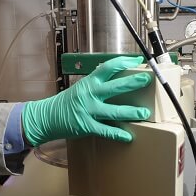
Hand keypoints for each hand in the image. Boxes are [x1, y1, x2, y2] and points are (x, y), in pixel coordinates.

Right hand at [22, 56, 151, 145]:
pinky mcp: (87, 126)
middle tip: (147, 80)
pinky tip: (129, 136)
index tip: (137, 60)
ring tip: (144, 112)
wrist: (48, 116)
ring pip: (114, 111)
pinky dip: (118, 134)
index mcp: (89, 82)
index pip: (108, 67)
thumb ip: (97, 84)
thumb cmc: (67, 102)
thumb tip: (117, 79)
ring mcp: (89, 110)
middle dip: (133, 82)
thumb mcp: (81, 88)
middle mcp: (90, 94)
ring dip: (131, 112)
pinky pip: (106, 130)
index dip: (123, 62)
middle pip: (116, 86)